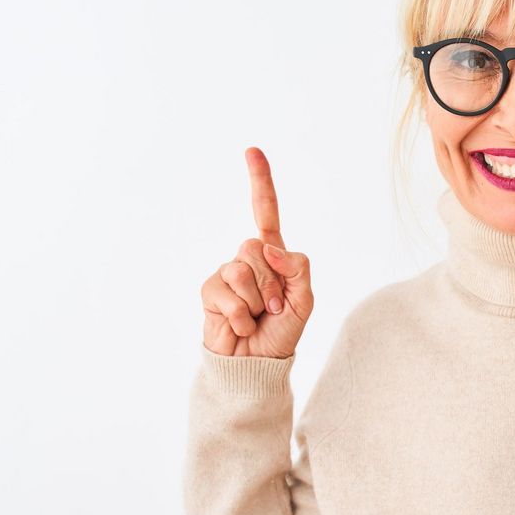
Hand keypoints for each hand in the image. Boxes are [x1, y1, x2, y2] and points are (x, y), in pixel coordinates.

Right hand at [199, 147, 313, 357]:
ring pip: (243, 269)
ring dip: (257, 300)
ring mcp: (227, 274)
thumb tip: (270, 248)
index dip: (260, 182)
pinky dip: (241, 315)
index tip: (252, 151)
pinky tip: (241, 325)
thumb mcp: (304, 300)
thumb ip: (298, 269)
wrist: (256, 363)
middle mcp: (248, 259)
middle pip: (258, 247)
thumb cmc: (281, 331)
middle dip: (272, 282)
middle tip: (274, 308)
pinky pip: (227, 291)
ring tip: (257, 317)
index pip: (265, 213)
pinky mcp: (210, 291)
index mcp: (274, 256)